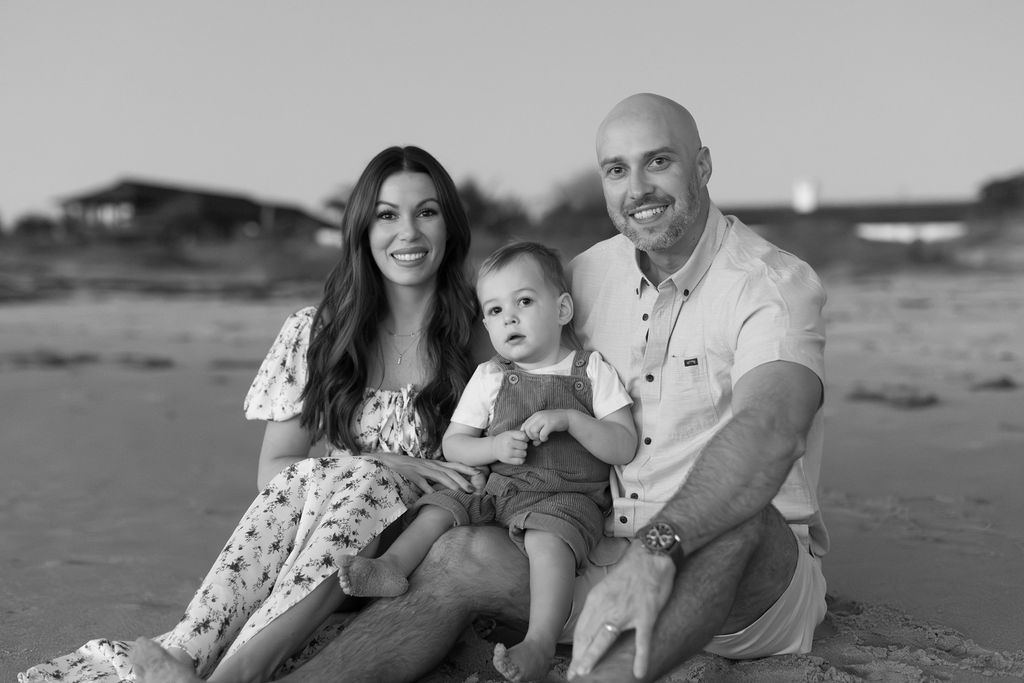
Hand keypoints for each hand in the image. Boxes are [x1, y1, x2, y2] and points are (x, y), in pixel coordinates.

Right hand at [362, 453, 480, 495]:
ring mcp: (421, 469)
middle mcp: (430, 465)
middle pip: (450, 471)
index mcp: (434, 464)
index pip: (453, 465)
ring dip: (451, 483)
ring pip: (439, 476)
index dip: (466, 468)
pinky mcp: (411, 474)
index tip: (478, 472)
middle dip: (463, 479)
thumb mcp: (423, 470)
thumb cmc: (406, 467)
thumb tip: (444, 486)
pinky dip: (427, 488)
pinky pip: (421, 482)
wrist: (387, 461)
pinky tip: (433, 494)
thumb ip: (434, 476)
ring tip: (460, 491)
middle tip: (473, 488)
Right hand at [489, 430, 527, 464]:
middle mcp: (508, 444)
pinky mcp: (508, 460)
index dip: (526, 438)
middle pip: (525, 446)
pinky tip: (518, 456)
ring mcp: (507, 452)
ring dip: (523, 452)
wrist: (493, 447)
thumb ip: (520, 434)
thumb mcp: (510, 433)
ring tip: (519, 451)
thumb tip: (531, 437)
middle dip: (524, 446)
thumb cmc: (505, 439)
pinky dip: (521, 459)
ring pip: (524, 454)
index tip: (523, 439)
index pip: (524, 436)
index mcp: (509, 435)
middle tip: (520, 446)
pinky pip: (520, 461)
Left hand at [521, 409, 570, 445]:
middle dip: (531, 437)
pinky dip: (543, 439)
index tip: (532, 438)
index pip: (524, 425)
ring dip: (536, 437)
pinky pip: (542, 434)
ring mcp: (544, 419)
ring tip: (542, 438)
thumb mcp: (544, 425)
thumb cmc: (555, 423)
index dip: (525, 434)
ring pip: (532, 431)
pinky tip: (547, 438)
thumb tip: (533, 444)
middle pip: (527, 429)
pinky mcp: (550, 424)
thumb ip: (537, 432)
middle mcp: (538, 415)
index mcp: (536, 415)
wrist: (568, 418)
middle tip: (537, 439)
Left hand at [568, 543, 675, 679]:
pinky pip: (643, 640)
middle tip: (574, 675)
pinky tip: (639, 672)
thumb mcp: (606, 587)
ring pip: (605, 639)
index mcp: (596, 599)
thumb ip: (598, 607)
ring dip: (593, 658)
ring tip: (586, 674)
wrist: (652, 556)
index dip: (576, 649)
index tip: (573, 664)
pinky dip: (640, 658)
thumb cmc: (630, 572)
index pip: (581, 630)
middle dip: (579, 658)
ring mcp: (626, 611)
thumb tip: (592, 628)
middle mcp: (607, 606)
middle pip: (588, 637)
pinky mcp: (646, 614)